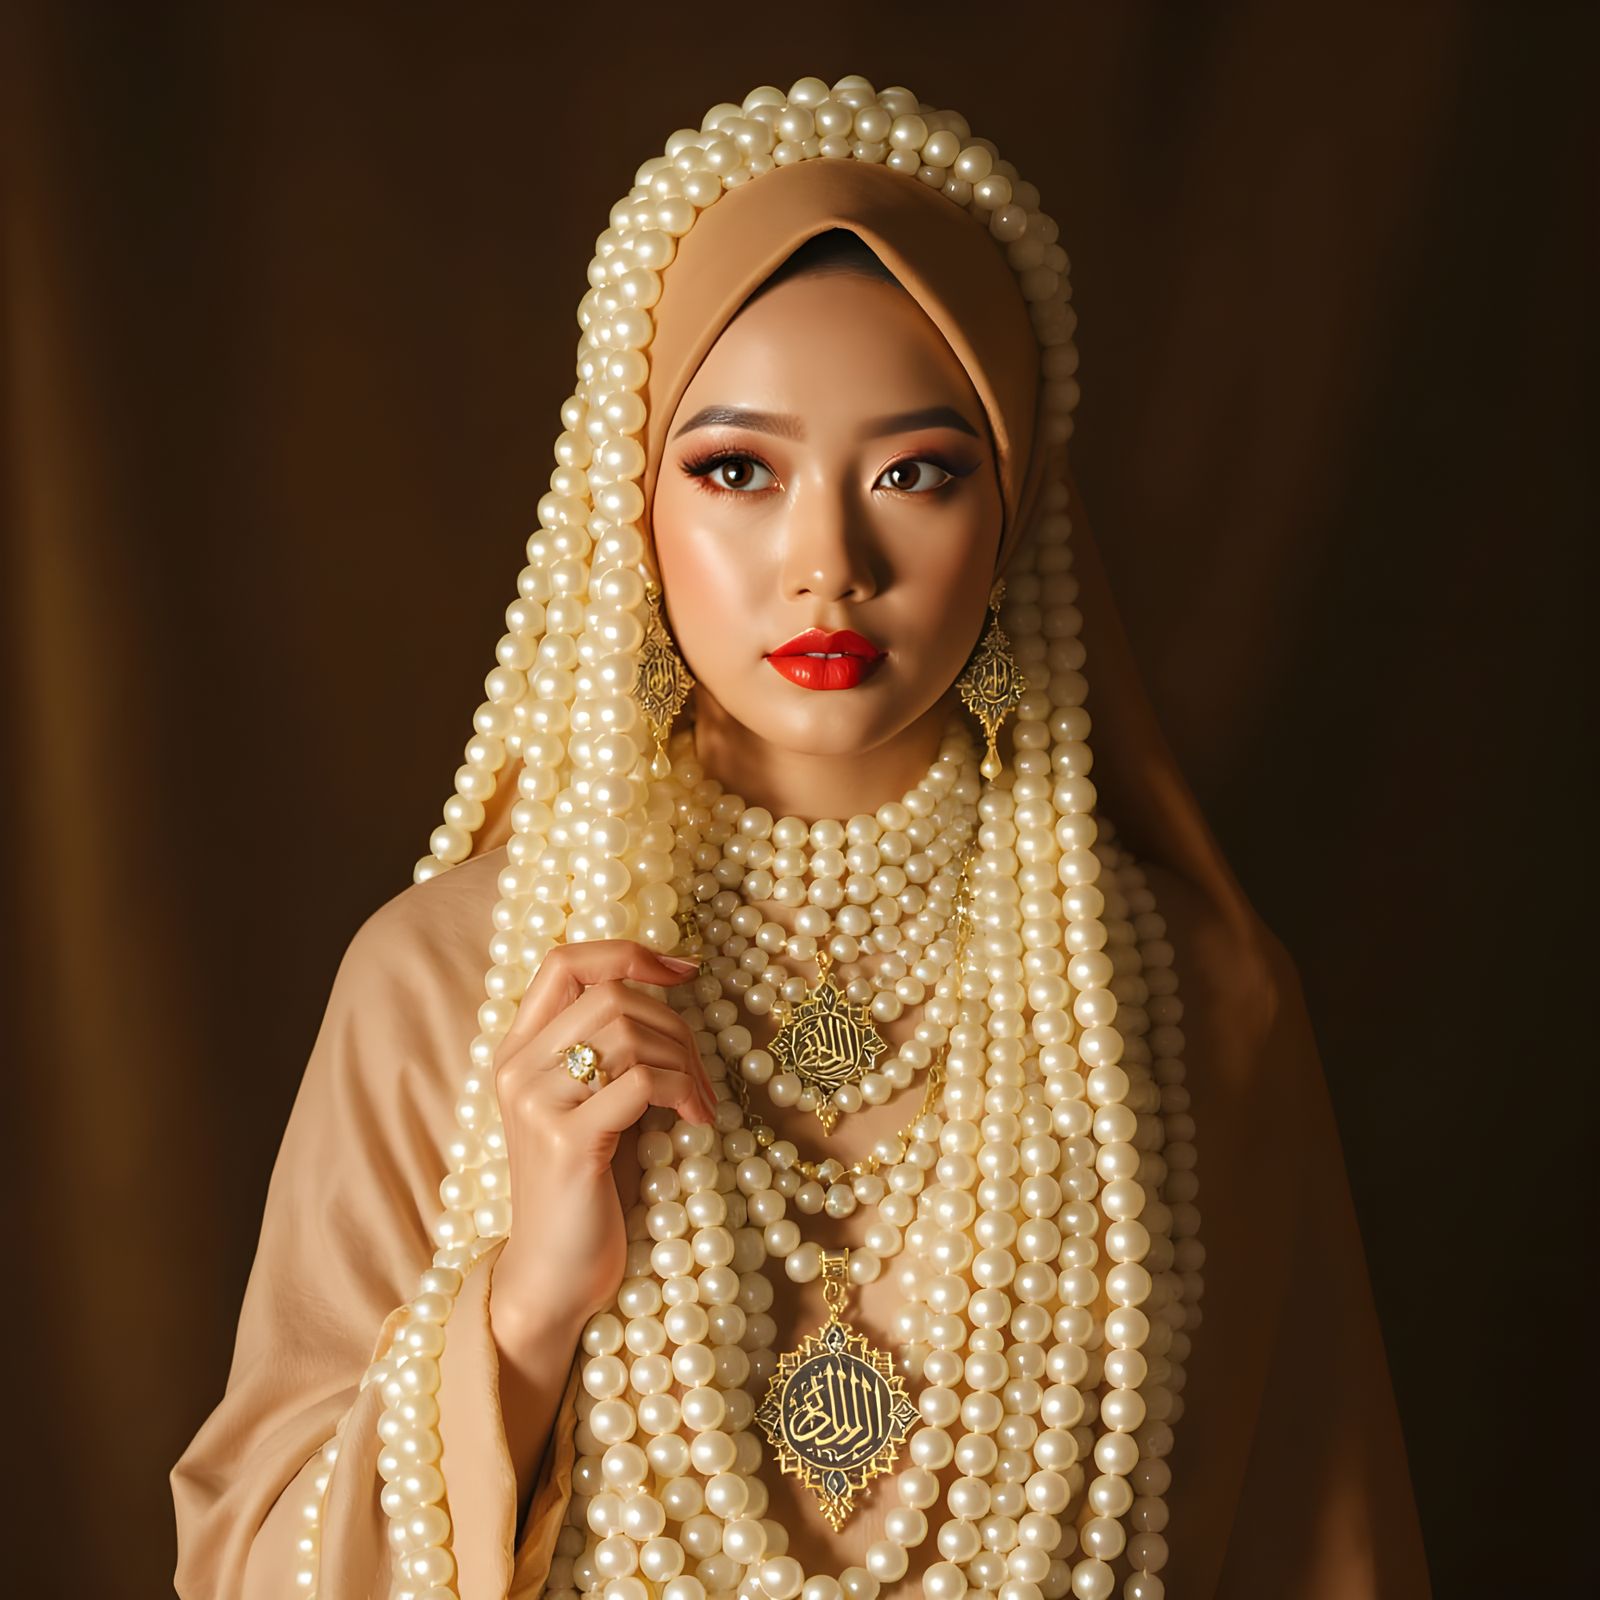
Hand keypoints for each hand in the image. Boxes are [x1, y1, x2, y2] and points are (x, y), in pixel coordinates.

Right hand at [487, 939, 710, 1340]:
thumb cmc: (586, 1186)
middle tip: (698, 1075)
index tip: (683, 972)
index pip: (564, 960)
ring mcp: (536, 1103)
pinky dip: (683, 1093)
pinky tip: (696, 1122)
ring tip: (698, 1103)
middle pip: (612, 994)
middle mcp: (517, 1068)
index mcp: (518, 1050)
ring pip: (628, 1033)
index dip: (628, 953)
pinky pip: (640, 1082)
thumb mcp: (591, 1103)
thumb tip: (669, 990)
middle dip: (674, 1025)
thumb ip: (607, 1049)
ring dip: (683, 1063)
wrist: (552, 1276)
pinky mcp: (566, 1140)